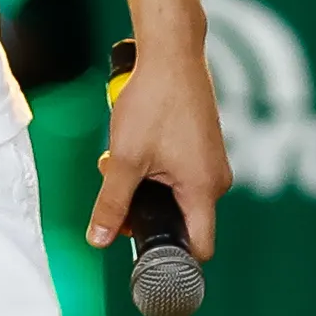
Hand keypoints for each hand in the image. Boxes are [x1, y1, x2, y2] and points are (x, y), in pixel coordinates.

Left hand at [91, 39, 229, 261]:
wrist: (171, 54)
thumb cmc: (154, 102)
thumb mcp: (126, 159)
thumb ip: (112, 204)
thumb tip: (98, 240)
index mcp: (204, 188)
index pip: (200, 247)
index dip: (174, 260)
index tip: (147, 261)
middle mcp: (216, 179)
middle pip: (183, 222)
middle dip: (145, 215)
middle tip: (116, 200)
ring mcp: (212, 162)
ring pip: (176, 196)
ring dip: (145, 189)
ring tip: (118, 164)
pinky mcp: (203, 147)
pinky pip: (180, 175)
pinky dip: (155, 172)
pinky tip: (133, 151)